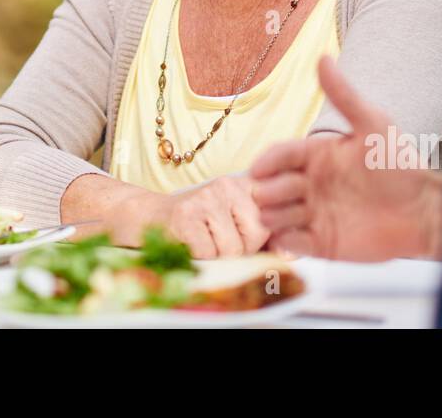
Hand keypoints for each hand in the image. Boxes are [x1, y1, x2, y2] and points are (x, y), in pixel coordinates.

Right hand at [110, 174, 269, 258]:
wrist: (149, 218)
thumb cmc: (199, 226)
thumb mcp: (235, 224)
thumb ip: (265, 238)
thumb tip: (291, 255)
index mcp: (245, 184)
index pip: (273, 218)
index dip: (264, 239)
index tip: (248, 239)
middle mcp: (228, 185)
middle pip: (255, 236)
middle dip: (239, 250)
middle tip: (217, 240)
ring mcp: (206, 198)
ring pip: (231, 249)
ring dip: (216, 256)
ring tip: (201, 241)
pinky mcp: (186, 215)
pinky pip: (208, 253)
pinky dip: (198, 258)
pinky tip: (187, 242)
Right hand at [249, 56, 441, 260]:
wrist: (426, 211)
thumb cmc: (401, 165)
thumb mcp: (373, 124)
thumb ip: (344, 95)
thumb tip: (323, 58)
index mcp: (319, 155)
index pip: (282, 155)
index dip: (267, 162)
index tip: (258, 169)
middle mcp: (312, 183)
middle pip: (275, 187)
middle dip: (267, 192)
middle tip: (266, 196)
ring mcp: (316, 213)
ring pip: (279, 215)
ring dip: (272, 217)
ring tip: (272, 219)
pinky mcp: (323, 243)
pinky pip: (295, 244)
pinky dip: (285, 242)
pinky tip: (286, 239)